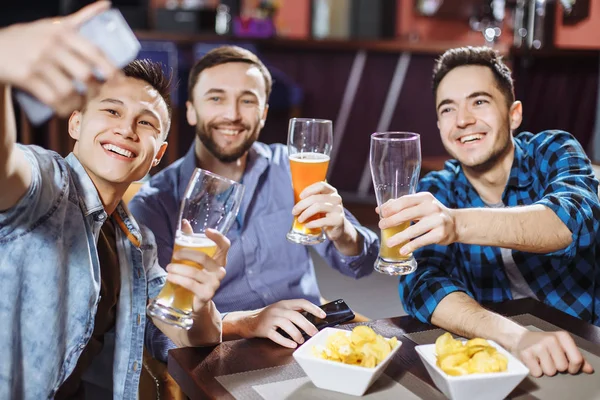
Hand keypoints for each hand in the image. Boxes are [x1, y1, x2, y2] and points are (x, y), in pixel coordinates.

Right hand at [0, 1, 118, 115]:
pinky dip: (62, 108)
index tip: (120, 80)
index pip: (95, 52)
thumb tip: (107, 4)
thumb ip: (80, 18)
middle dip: (96, 89)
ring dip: (79, 101)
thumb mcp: (53, 25)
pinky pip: (52, 98)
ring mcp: (38, 62)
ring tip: (81, 103)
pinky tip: (66, 109)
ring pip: (69, 89)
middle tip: (97, 94)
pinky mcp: (26, 77)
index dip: (111, 69)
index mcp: (63, 33)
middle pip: (85, 74)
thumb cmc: (30, 36)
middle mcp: (52, 46)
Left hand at [165, 229, 229, 312]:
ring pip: (193, 272)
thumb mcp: (195, 259)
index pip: (225, 245)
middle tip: (175, 256)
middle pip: (203, 257)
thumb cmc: (197, 276)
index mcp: (219, 260)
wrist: (199, 302)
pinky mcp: (207, 294)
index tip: (206, 231)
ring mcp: (215, 283)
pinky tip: (170, 277)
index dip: (218, 237)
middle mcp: (220, 271)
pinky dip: (177, 279)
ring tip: (168, 268)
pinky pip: (190, 283)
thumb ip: (190, 241)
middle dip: (185, 254)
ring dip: (177, 269)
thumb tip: (184, 222)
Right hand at [237, 299, 325, 347]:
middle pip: (296, 316)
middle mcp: (278, 309)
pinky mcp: (265, 329)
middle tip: (314, 333)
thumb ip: (294, 312)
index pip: (302, 303)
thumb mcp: (281, 310)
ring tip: (301, 340)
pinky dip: (286, 341)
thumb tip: (312, 318)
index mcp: (284, 304)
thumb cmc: (269, 317)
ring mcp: (271, 319)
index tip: (322, 315)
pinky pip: (277, 336)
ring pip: (287, 325)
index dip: (313, 308)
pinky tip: (292, 344)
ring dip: (297, 334)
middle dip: (307, 325)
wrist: (249, 321)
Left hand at [293, 182, 346, 239]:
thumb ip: (312, 198)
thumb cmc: (325, 215)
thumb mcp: (321, 204)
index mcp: (331, 192)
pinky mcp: (337, 220)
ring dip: (305, 214)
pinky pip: (321, 221)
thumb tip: (293, 193)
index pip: (321, 185)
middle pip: (315, 198)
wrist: (338, 229)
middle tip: (294, 211)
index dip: (309, 189)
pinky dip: (312, 223)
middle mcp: (336, 198)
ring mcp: (338, 209)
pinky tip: (307, 225)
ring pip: (318, 207)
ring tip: (300, 219)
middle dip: (302, 205)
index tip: (300, 196)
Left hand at [378, 192, 456, 255]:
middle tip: (381, 226)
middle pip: (407, 214)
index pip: (405, 200)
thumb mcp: (419, 205)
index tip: (381, 213)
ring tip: (389, 242)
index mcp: (424, 198)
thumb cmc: (431, 214)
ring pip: (414, 229)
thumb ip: (401, 206)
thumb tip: (379, 209)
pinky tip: (402, 250)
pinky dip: (411, 246)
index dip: (391, 207)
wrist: (455, 224)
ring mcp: (437, 220)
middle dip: (392, 221)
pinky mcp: (440, 234)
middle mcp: (431, 207)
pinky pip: (422, 241)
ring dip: (399, 237)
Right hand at [513, 330, 593, 376]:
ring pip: (550, 372)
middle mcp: (550, 339)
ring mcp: (538, 346)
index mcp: (562, 336)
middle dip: (556, 367)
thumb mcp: (562, 346)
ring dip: (545, 369)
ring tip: (541, 359)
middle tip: (549, 359)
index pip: (577, 359)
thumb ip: (576, 357)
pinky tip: (533, 361)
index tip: (568, 366)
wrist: (520, 339)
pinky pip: (538, 373)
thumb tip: (589, 369)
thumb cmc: (544, 344)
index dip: (574, 367)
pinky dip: (535, 370)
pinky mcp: (526, 354)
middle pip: (563, 367)